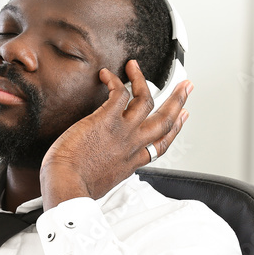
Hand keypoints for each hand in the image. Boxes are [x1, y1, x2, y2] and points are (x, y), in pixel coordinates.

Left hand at [40, 59, 191, 209]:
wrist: (67, 187)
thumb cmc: (75, 188)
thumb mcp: (101, 184)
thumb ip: (107, 172)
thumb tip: (97, 169)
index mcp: (132, 162)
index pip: (161, 144)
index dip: (175, 128)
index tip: (183, 116)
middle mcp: (132, 146)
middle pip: (165, 120)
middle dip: (178, 100)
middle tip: (186, 86)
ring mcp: (122, 132)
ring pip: (146, 100)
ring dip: (142, 79)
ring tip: (135, 67)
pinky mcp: (107, 119)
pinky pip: (119, 93)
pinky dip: (115, 80)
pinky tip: (106, 75)